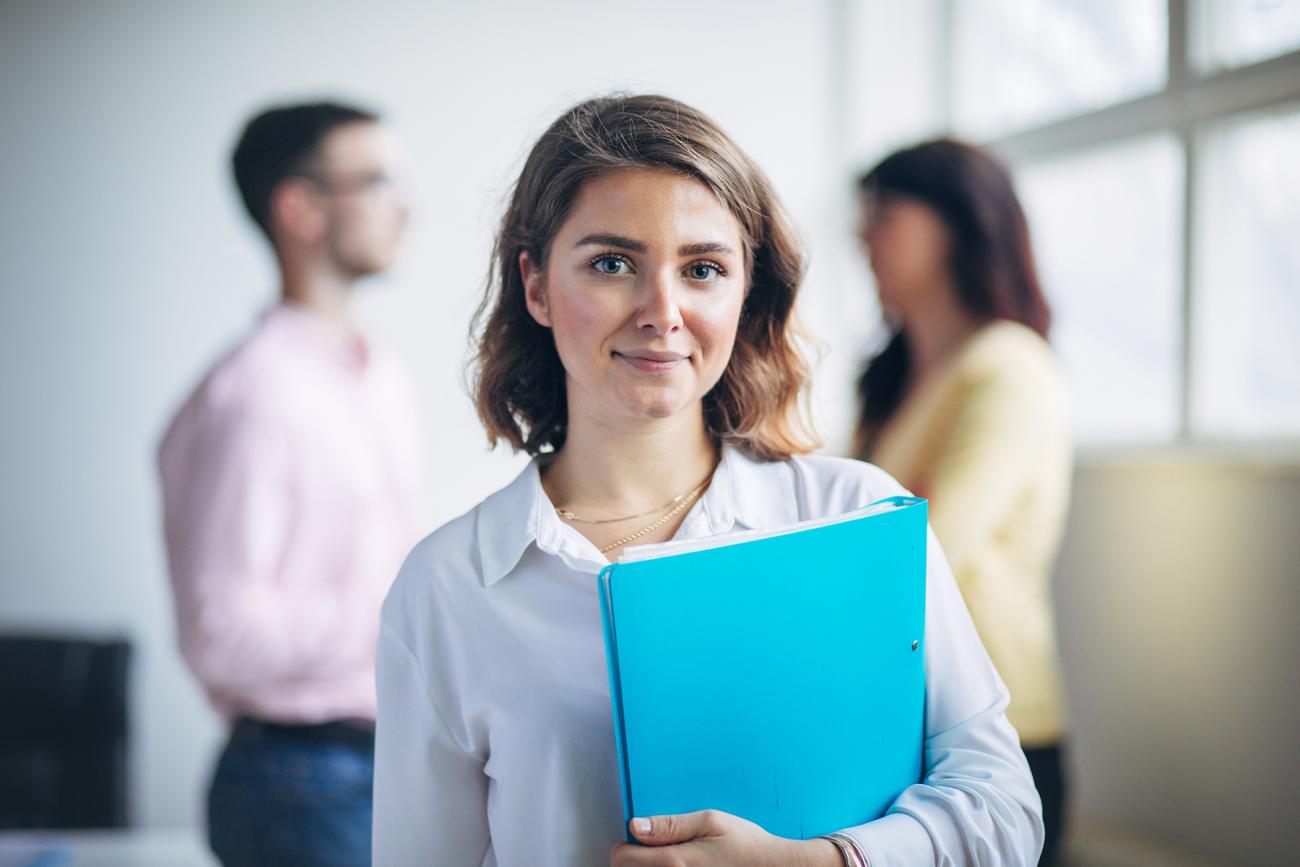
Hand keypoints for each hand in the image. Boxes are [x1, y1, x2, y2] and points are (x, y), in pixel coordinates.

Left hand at [609, 810, 842, 866]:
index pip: (621, 859)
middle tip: (654, 850)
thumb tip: (636, 826)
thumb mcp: (710, 821)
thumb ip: (670, 824)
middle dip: (635, 860)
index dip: (626, 845)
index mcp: (675, 862)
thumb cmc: (747, 845)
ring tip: (672, 861)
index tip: (638, 839)